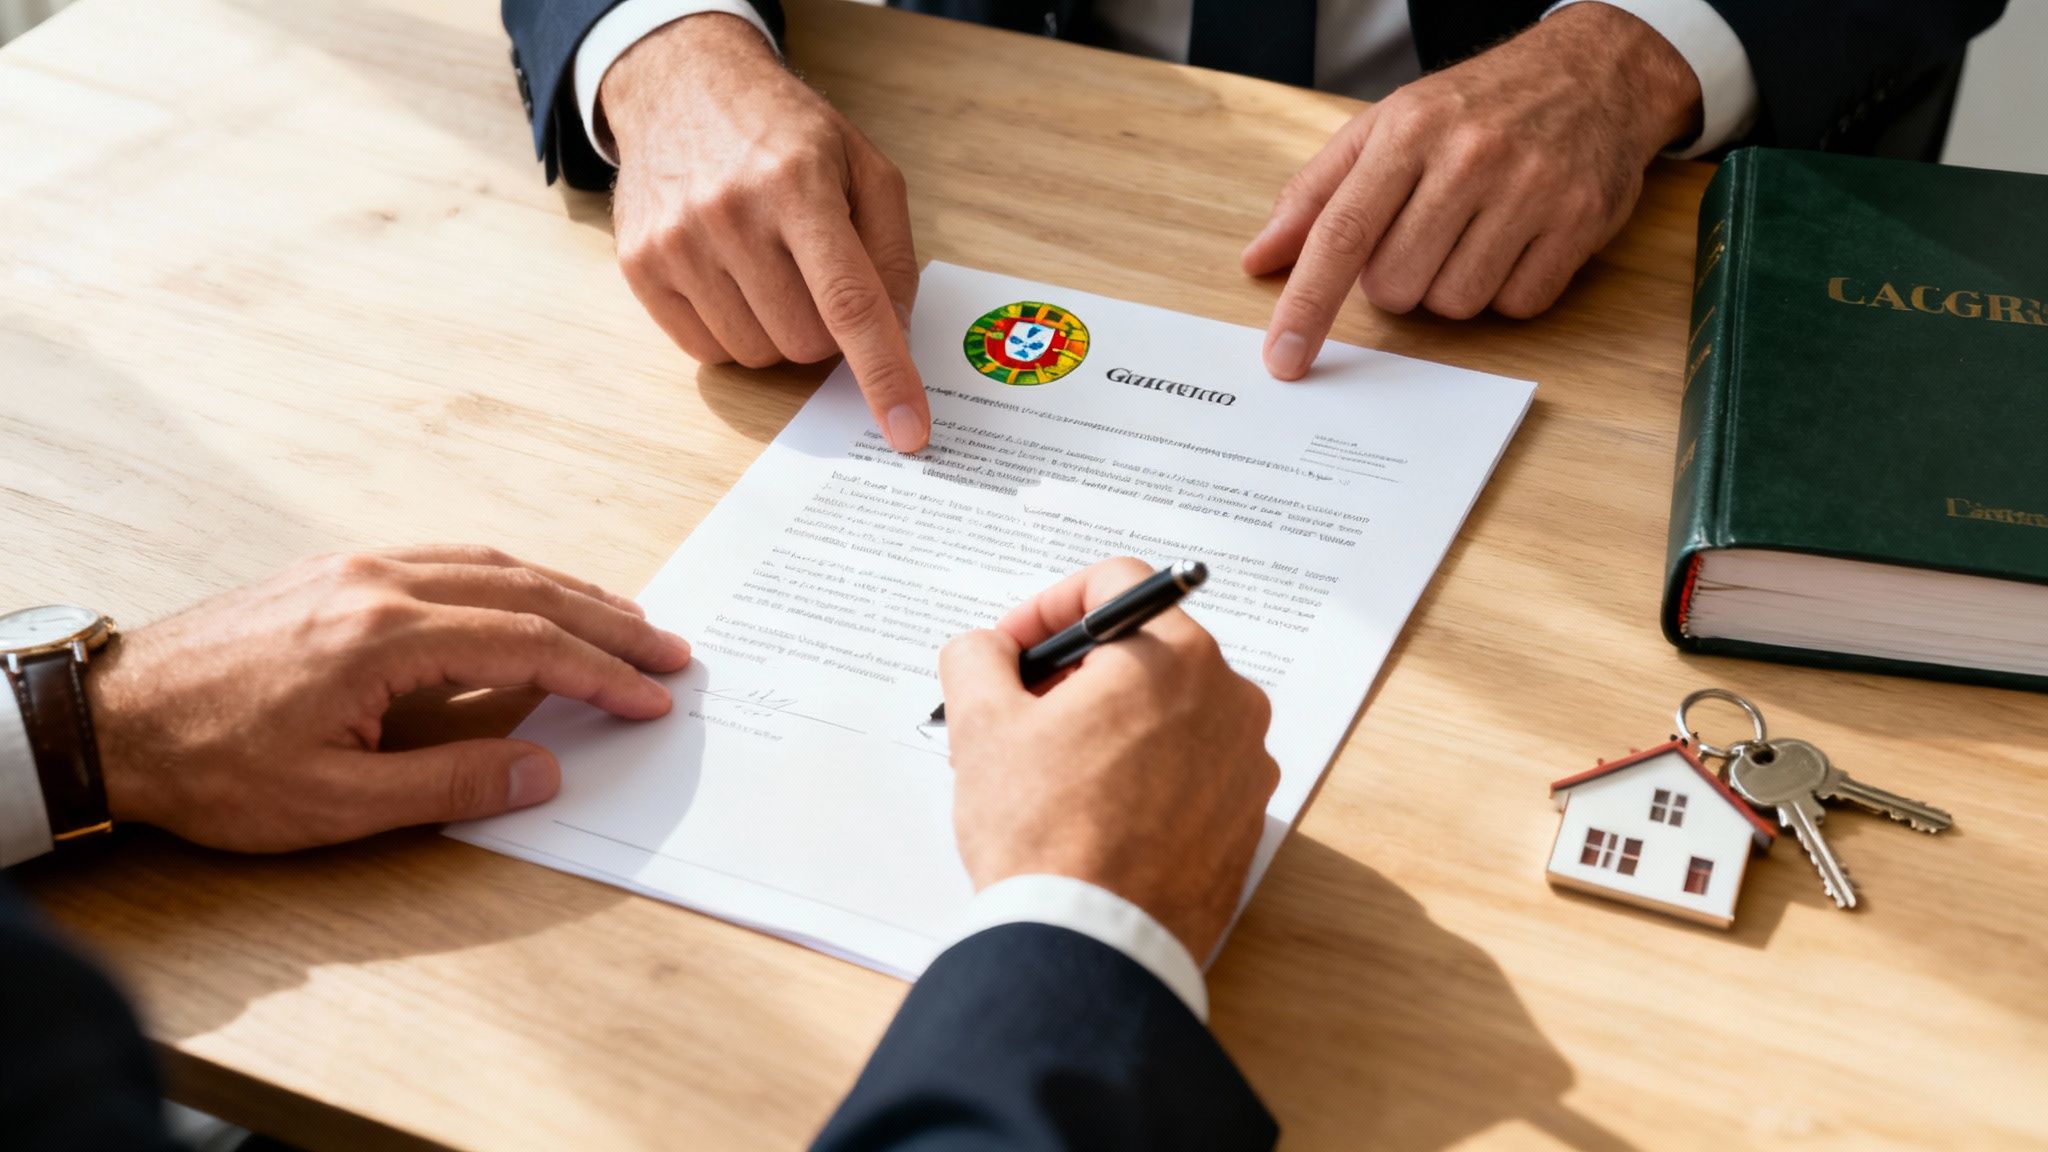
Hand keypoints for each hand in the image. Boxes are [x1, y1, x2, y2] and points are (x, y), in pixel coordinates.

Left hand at [87, 547, 690, 851]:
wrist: (111, 719)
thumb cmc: (212, 767)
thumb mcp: (334, 804)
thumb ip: (451, 784)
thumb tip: (544, 770)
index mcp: (383, 636)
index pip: (527, 643)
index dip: (601, 673)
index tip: (652, 698)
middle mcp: (378, 581)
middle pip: (526, 589)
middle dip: (609, 621)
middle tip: (670, 650)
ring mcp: (356, 566)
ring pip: (492, 563)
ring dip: (567, 591)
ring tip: (622, 621)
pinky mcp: (336, 569)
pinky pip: (450, 558)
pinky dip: (512, 576)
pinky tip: (531, 597)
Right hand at [603, 14, 928, 452]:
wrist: (682, 87)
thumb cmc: (784, 133)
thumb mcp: (862, 166)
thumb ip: (891, 252)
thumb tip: (897, 336)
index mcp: (800, 184)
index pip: (850, 304)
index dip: (884, 375)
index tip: (908, 433)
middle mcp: (732, 214)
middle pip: (805, 343)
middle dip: (826, 330)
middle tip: (816, 278)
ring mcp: (678, 243)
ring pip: (757, 355)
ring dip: (778, 331)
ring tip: (768, 267)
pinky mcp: (640, 267)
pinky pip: (707, 351)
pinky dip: (734, 331)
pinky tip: (731, 277)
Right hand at [939, 558, 1278, 959]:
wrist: (1093, 946)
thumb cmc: (1045, 834)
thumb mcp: (982, 724)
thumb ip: (978, 657)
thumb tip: (986, 649)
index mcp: (1176, 657)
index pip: (1116, 585)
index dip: (1047, 607)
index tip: (1011, 649)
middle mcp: (1230, 700)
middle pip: (1143, 650)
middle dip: (1073, 672)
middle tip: (1017, 712)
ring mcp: (1245, 765)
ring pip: (1166, 713)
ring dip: (1105, 724)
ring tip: (1045, 772)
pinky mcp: (1242, 822)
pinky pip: (1187, 770)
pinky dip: (1140, 773)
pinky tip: (1088, 813)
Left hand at [1243, 3, 1702, 374]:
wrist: (1596, 72)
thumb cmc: (1475, 107)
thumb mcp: (1386, 126)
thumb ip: (1317, 194)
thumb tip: (1260, 260)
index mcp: (1408, 131)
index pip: (1341, 234)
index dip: (1306, 305)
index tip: (1282, 359)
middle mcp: (1469, 157)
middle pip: (1397, 284)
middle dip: (1396, 281)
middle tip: (1421, 235)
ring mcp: (1530, 188)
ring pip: (1455, 303)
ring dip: (1451, 286)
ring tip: (1472, 232)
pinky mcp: (1579, 220)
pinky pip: (1517, 304)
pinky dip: (1508, 290)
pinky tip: (1516, 242)